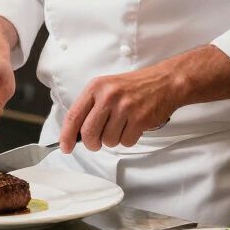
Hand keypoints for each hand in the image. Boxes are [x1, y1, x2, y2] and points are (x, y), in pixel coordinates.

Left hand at [59, 65, 179, 152]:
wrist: (164, 82)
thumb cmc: (133, 87)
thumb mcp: (107, 88)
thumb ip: (90, 106)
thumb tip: (75, 133)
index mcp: (96, 87)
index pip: (74, 115)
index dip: (67, 135)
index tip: (65, 146)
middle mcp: (108, 96)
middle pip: (88, 133)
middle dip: (91, 143)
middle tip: (96, 143)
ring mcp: (124, 108)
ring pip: (108, 141)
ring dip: (113, 140)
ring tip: (121, 126)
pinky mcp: (139, 119)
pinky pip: (126, 142)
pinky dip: (128, 139)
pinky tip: (132, 127)